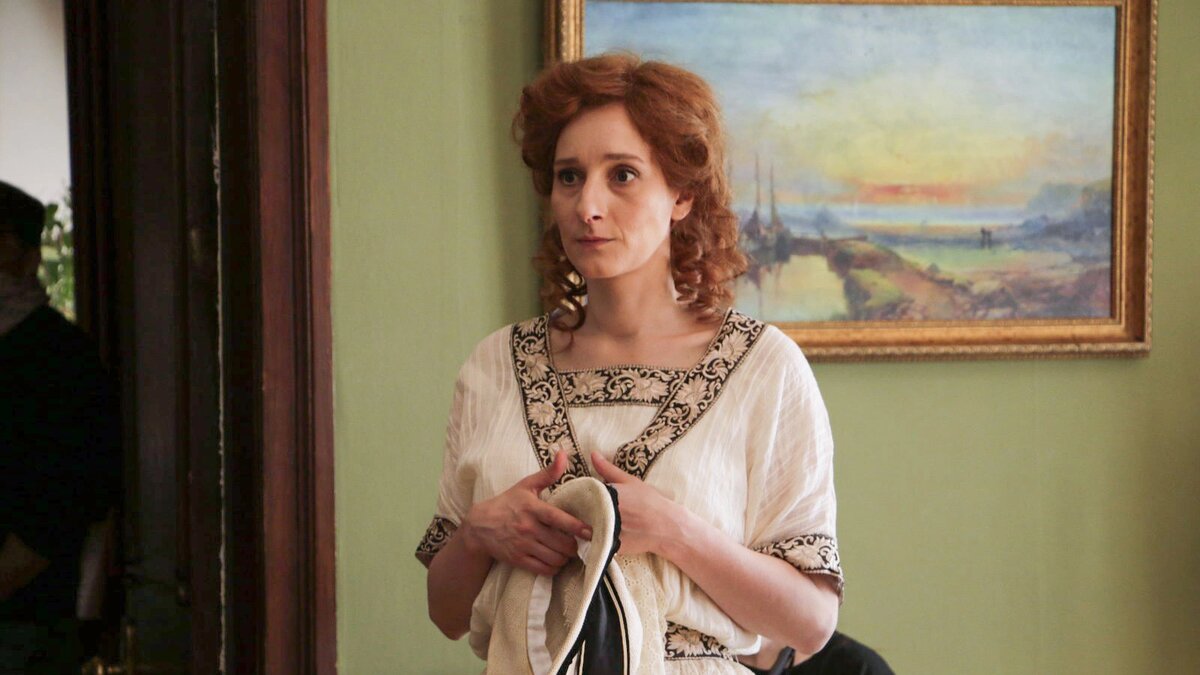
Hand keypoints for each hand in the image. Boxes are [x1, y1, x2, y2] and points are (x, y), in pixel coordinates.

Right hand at [462, 451, 592, 575]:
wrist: (480, 525)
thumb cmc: (507, 503)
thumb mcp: (526, 485)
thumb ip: (548, 473)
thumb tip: (564, 454)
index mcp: (532, 508)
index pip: (557, 519)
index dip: (576, 526)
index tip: (590, 531)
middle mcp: (527, 528)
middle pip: (560, 543)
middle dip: (574, 546)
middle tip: (579, 543)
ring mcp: (522, 546)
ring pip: (554, 558)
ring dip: (566, 558)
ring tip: (568, 552)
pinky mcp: (518, 560)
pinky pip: (543, 569)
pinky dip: (554, 568)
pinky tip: (557, 561)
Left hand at [590, 451, 683, 556]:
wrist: (667, 527)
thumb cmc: (650, 502)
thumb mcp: (630, 482)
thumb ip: (608, 469)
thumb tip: (593, 454)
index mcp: (605, 495)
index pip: (581, 494)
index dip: (580, 495)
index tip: (584, 495)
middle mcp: (602, 513)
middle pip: (581, 511)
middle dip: (582, 509)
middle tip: (591, 509)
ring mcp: (605, 531)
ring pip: (584, 527)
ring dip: (586, 523)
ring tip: (596, 520)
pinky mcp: (609, 546)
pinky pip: (593, 541)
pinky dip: (594, 537)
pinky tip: (603, 532)